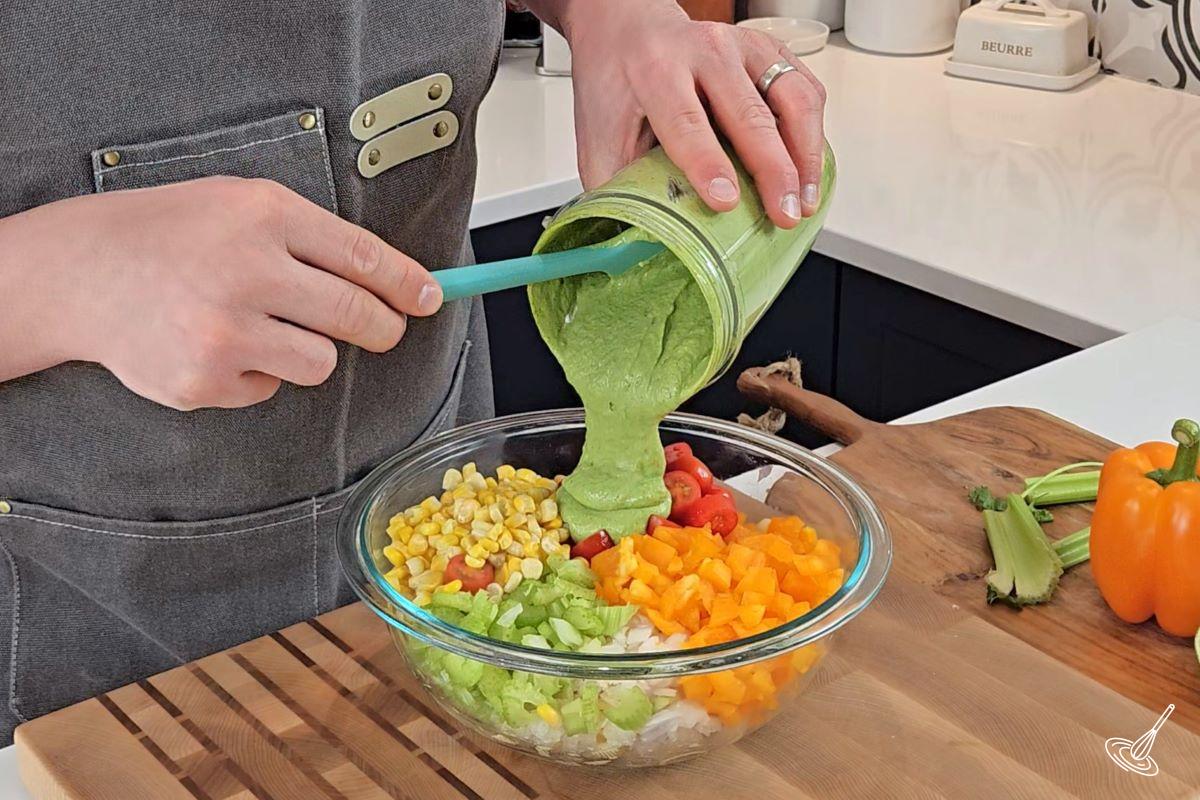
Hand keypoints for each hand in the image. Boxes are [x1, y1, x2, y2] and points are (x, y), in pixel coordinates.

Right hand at [1, 177, 441, 409]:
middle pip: (357, 316)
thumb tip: (394, 281)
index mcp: (262, 216)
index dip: (409, 284)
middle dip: (383, 327)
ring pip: (321, 363)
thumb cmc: (169, 234)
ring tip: (263, 325)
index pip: (364, 257)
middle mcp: (246, 272)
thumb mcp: (239, 205)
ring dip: (309, 350)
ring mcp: (224, 332)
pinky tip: (218, 344)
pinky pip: (271, 388)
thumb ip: (312, 238)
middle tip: (382, 328)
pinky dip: (257, 373)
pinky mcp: (205, 380)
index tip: (431, 298)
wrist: (81, 273)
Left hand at [549, 0, 826, 227]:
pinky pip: (806, 91)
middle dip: (774, 170)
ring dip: (806, 155)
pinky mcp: (770, 50)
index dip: (708, 164)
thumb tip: (634, 242)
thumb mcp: (598, 136)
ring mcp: (744, 47)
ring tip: (806, 201)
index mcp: (656, 70)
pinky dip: (815, 135)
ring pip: (792, 98)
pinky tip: (810, 170)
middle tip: (784, 215)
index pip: (686, 121)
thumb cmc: (617, 85)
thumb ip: (615, 186)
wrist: (628, 29)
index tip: (726, 202)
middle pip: (749, 113)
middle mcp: (704, 50)